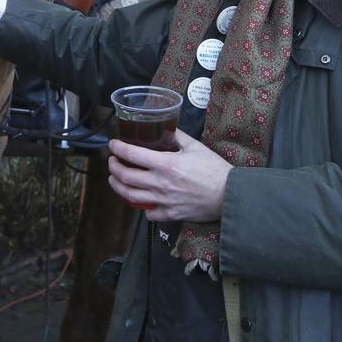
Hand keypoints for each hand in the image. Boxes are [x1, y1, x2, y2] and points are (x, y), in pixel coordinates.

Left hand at [107, 130, 232, 222]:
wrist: (229, 195)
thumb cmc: (214, 169)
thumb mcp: (195, 146)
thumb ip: (177, 136)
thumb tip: (166, 127)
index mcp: (165, 164)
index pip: (132, 154)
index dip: (117, 148)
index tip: (113, 144)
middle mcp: (160, 183)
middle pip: (125, 177)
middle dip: (113, 167)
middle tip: (112, 161)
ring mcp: (163, 201)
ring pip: (131, 196)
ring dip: (118, 187)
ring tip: (115, 180)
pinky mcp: (171, 214)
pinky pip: (149, 214)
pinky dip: (141, 207)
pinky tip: (141, 200)